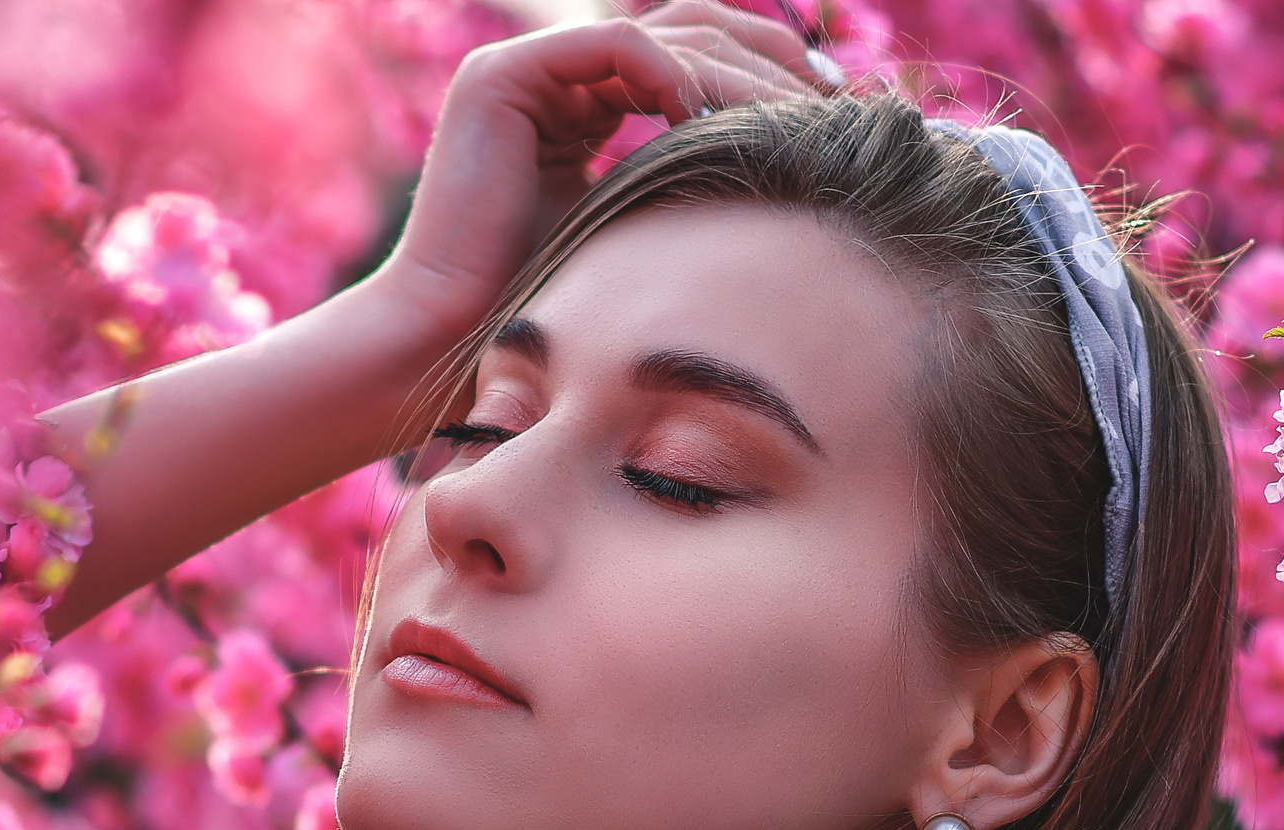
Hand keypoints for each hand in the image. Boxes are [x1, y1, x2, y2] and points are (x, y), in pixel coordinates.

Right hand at [371, 1, 838, 341]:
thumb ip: (690, 187)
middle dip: (769, 58)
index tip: (831, 115)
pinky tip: (703, 123)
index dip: (767, 73)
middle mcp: (556, 79)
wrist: (452, 344)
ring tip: (785, 118)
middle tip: (830, 101)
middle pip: (689, 27)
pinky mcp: (502, 77)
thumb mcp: (644, 236)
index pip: (693, 56)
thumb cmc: (543, 316)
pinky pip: (612, 44)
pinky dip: (668, 74)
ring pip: (664, 34)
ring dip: (735, 71)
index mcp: (585, 109)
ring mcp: (526, 71)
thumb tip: (791, 178)